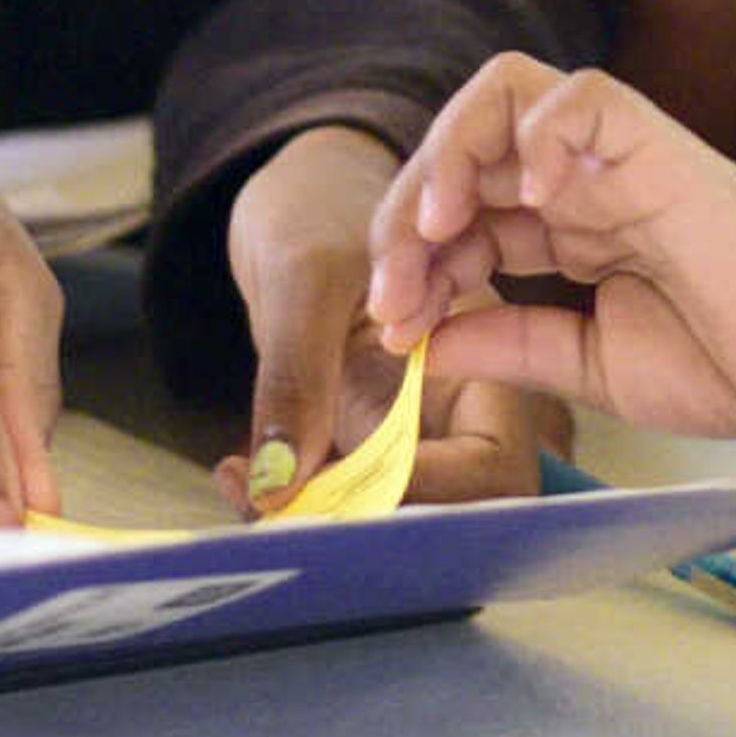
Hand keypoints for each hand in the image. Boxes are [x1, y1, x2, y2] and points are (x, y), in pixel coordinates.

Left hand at [217, 125, 548, 508]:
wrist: (292, 204)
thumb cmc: (317, 207)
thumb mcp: (304, 275)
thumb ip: (298, 374)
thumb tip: (279, 482)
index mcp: (484, 354)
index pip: (494, 464)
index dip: (434, 498)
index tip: (341, 495)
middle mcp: (455, 409)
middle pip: (454, 514)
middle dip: (374, 532)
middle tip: (284, 518)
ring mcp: (406, 436)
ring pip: (389, 520)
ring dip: (321, 529)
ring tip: (247, 493)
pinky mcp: (357, 449)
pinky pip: (337, 504)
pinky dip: (291, 509)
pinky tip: (242, 477)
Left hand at [368, 53, 735, 441]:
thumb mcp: (593, 365)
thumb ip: (511, 346)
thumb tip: (423, 340)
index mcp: (565, 231)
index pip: (458, 215)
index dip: (413, 265)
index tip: (395, 332)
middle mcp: (580, 181)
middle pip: (460, 151)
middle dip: (405, 219)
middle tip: (394, 296)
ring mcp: (615, 156)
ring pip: (502, 97)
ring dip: (448, 154)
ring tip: (434, 230)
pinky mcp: (655, 142)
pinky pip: (578, 97)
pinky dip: (536, 132)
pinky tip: (528, 200)